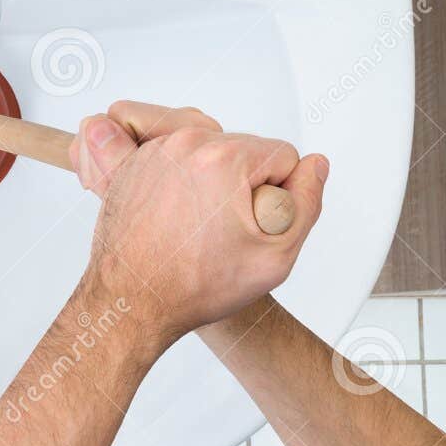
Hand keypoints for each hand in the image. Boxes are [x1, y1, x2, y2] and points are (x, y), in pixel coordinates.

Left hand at [68, 101, 327, 344]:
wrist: (131, 301)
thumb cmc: (193, 285)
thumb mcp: (275, 255)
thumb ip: (307, 202)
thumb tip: (314, 166)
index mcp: (222, 159)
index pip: (282, 156)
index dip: (279, 195)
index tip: (254, 224)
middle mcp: (184, 144)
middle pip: (245, 151)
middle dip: (246, 186)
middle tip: (225, 231)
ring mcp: (155, 152)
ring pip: (210, 156)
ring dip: (214, 185)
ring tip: (198, 229)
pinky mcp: (134, 164)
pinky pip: (177, 163)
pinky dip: (182, 186)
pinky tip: (176, 222)